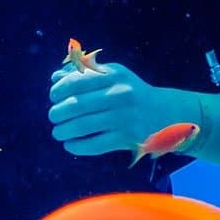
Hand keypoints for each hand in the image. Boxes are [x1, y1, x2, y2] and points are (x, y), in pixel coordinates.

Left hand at [47, 62, 190, 158]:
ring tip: (58, 132)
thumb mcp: (113, 75)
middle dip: (58, 112)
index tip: (53, 96)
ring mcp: (124, 118)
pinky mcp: (127, 138)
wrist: (165, 113)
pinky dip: (77, 146)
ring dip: (63, 131)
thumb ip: (84, 73)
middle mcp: (120, 94)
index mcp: (114, 75)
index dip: (59, 90)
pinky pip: (94, 145)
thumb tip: (55, 78)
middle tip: (54, 116)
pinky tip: (70, 144)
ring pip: (82, 127)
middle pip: (77, 105)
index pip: (76, 81)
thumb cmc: (131, 92)